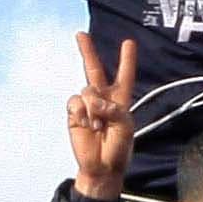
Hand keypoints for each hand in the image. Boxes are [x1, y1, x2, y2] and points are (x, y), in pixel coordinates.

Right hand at [67, 33, 138, 201]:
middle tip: (80, 34)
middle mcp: (103, 99)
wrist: (102, 167)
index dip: (126, 59)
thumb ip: (113, 109)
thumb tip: (93, 101)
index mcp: (120, 100)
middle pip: (95, 69)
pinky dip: (82, 113)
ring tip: (98, 127)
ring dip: (94, 108)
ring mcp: (87, 105)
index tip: (128, 43)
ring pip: (87, 89)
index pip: (124, 75)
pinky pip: (75, 102)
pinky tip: (86, 126)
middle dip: (87, 51)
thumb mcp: (125, 126)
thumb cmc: (119, 147)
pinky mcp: (74, 114)